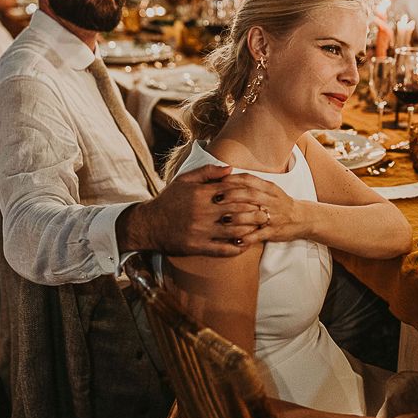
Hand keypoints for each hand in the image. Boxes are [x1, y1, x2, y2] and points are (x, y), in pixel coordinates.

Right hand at [119, 165, 269, 256]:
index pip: (231, 192)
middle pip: (236, 211)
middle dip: (254, 212)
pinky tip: (246, 246)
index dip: (248, 194)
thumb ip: (208, 172)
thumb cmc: (169, 200)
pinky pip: (221, 249)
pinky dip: (236, 248)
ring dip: (250, 230)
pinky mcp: (197, 246)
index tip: (260, 196)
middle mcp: (202, 211)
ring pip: (232, 230)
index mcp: (201, 194)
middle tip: (268, 213)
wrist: (149, 224)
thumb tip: (230, 168)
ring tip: (261, 228)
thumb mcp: (185, 180)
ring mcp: (201, 230)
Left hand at [206, 173, 304, 244]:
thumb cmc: (280, 203)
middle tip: (216, 198)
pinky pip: (260, 234)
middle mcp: (271, 200)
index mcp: (268, 188)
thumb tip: (226, 177)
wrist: (303, 218)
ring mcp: (274, 216)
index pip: (249, 180)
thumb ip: (251, 185)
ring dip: (238, 217)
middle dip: (232, 195)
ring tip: (224, 220)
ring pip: (255, 214)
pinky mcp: (275, 231)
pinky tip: (236, 240)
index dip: (232, 179)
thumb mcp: (269, 190)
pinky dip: (248, 238)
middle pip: (250, 194)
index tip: (217, 181)